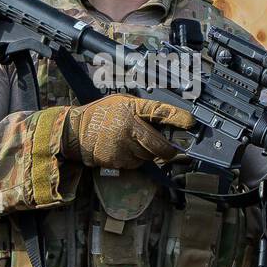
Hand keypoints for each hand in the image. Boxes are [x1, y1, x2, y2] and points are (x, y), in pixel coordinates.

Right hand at [59, 94, 195, 169]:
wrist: (76, 132)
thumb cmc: (102, 114)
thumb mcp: (122, 103)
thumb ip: (143, 110)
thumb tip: (166, 121)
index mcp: (132, 109)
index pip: (160, 111)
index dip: (177, 117)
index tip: (191, 123)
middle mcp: (130, 128)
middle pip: (160, 146)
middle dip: (167, 150)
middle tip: (169, 149)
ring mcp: (124, 147)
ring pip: (149, 156)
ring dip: (147, 153)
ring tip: (132, 142)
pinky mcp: (118, 161)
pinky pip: (136, 163)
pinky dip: (135, 159)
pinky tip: (123, 149)